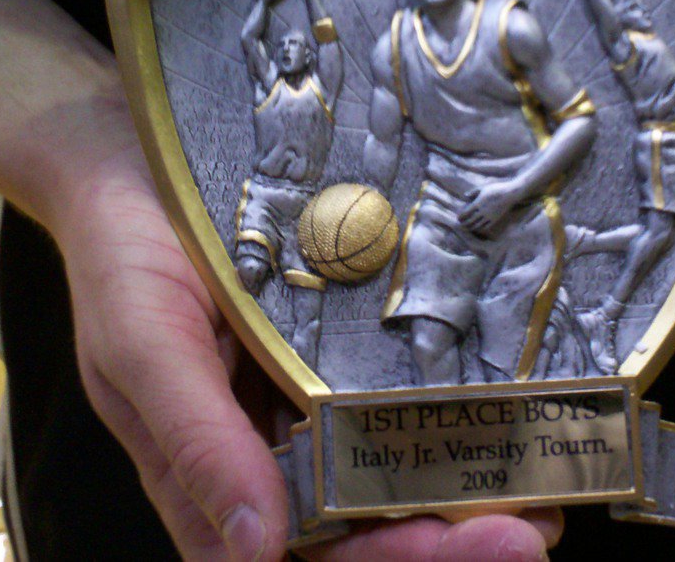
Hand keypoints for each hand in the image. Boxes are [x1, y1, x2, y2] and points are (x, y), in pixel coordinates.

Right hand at [51, 120, 558, 558]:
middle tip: (539, 522)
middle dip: (459, 531)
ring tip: (552, 470)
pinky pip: (413, 375)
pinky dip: (466, 394)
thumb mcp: (142, 348)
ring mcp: (325, 386)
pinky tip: (522, 394)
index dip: (397, 559)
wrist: (139, 153)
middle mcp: (286, 442)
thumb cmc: (123, 256)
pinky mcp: (355, 333)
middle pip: (378, 518)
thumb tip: (253, 550)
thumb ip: (193, 446)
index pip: (317, 550)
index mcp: (226, 473)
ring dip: (478, 474)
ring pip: (408, 455)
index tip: (482, 544)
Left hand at [460, 180, 521, 236]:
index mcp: (478, 203)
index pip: (466, 213)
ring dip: (471, 227)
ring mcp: (489, 216)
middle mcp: (482, 211)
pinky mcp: (495, 219)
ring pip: (478, 225)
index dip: (461, 216)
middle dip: (464, 224)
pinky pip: (486, 226)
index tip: (458, 218)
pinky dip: (480, 228)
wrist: (509, 194)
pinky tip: (478, 227)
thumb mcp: (483, 188)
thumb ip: (473, 192)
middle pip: (470, 220)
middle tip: (460, 225)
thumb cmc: (495, 189)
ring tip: (467, 228)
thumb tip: (465, 195)